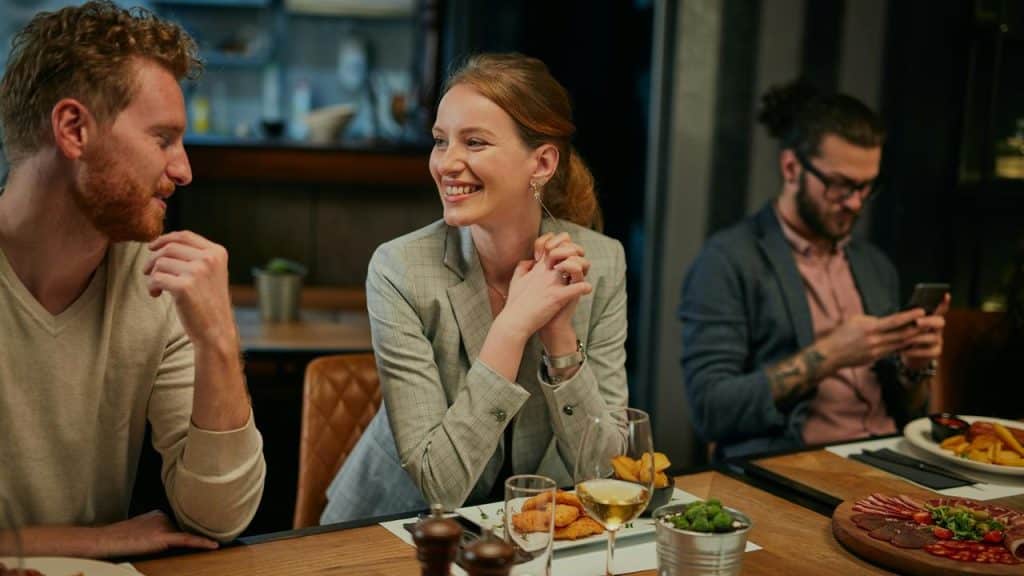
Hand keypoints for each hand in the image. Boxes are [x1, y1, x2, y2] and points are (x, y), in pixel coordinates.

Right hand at [93, 511, 217, 557]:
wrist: (103, 541)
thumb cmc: (118, 539)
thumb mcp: (139, 531)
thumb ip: (154, 531)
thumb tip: (168, 539)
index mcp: (158, 513)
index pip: (178, 525)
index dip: (188, 531)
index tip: (208, 530)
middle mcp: (163, 516)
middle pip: (182, 530)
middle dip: (191, 536)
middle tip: (204, 541)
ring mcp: (163, 525)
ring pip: (185, 536)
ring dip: (195, 541)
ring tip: (207, 544)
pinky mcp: (163, 537)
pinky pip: (187, 540)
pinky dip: (201, 543)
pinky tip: (214, 545)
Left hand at [144, 231, 235, 349]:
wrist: (216, 330)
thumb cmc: (209, 303)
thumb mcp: (211, 273)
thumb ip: (195, 256)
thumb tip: (162, 243)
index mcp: (217, 253)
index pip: (185, 236)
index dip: (164, 238)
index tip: (152, 247)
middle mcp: (209, 259)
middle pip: (169, 248)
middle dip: (153, 259)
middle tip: (147, 272)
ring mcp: (198, 272)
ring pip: (160, 262)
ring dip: (152, 275)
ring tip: (157, 288)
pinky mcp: (185, 287)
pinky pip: (156, 278)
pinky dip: (151, 286)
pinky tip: (156, 294)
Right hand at [497, 233, 591, 342]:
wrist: (514, 321)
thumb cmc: (515, 303)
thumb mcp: (516, 280)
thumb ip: (523, 267)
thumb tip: (531, 261)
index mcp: (538, 268)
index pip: (553, 247)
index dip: (563, 247)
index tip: (567, 257)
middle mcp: (546, 272)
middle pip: (566, 251)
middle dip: (577, 254)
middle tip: (580, 265)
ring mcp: (552, 283)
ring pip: (575, 265)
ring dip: (583, 268)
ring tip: (583, 276)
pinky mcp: (557, 297)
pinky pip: (578, 287)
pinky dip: (585, 287)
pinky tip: (586, 290)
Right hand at [817, 308, 926, 370]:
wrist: (831, 354)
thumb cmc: (841, 334)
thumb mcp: (855, 320)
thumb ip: (873, 320)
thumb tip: (886, 320)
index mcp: (870, 328)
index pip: (895, 321)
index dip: (910, 316)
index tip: (921, 311)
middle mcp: (876, 340)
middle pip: (902, 334)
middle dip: (918, 328)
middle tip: (931, 322)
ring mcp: (877, 351)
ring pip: (901, 344)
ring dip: (914, 339)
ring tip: (926, 332)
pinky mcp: (876, 358)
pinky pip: (893, 351)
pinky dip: (904, 347)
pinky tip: (912, 344)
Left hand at [900, 293, 949, 370]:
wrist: (909, 353)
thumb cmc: (907, 335)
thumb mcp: (908, 325)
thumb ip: (910, 318)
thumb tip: (905, 312)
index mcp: (930, 318)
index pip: (940, 309)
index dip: (944, 303)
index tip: (946, 295)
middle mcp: (937, 329)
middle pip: (940, 322)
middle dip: (929, 321)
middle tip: (917, 322)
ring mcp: (938, 341)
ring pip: (933, 338)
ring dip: (918, 338)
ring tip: (906, 338)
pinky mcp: (935, 352)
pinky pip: (929, 352)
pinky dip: (915, 351)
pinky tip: (905, 350)